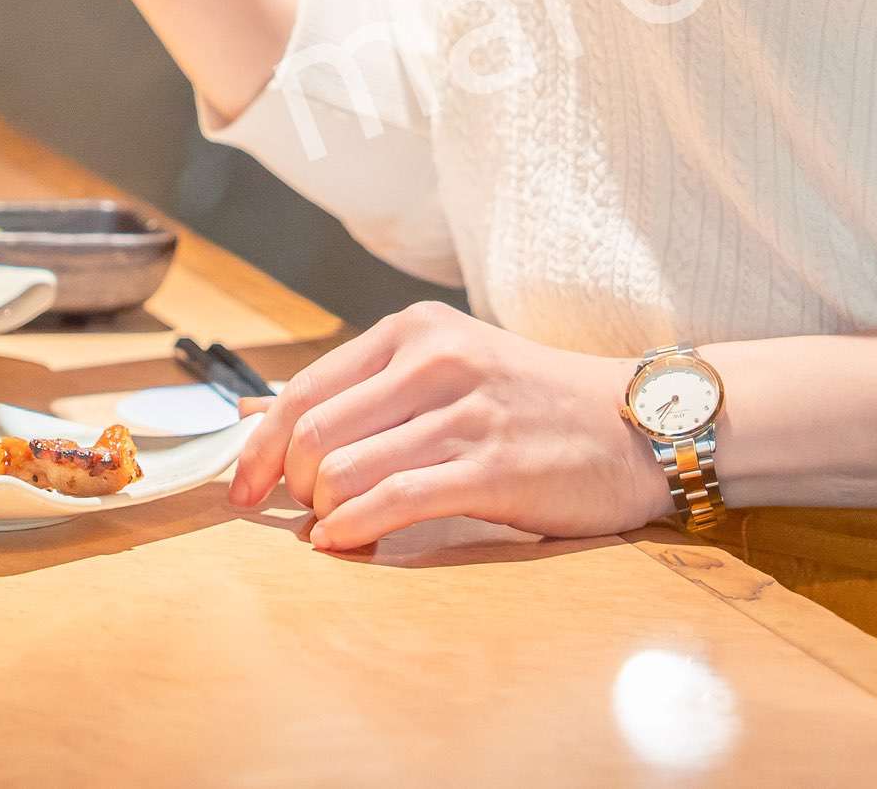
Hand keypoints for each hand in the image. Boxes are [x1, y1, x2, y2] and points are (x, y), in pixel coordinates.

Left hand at [227, 302, 667, 551]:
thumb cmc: (531, 403)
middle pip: (313, 431)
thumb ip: (353, 390)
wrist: (637, 423)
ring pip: (345, 468)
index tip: (240, 489)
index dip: (259, 447)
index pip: (303, 388)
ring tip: (335, 528)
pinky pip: (397, 500)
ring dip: (323, 513)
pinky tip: (346, 545)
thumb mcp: (443, 369)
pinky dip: (356, 529)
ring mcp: (467, 411)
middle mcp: (436, 359)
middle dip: (291, 485)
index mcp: (414, 330)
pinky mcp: (495, 466)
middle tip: (302, 514)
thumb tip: (250, 413)